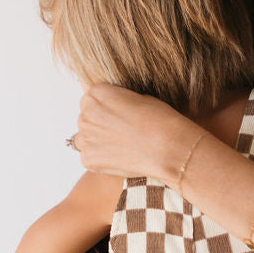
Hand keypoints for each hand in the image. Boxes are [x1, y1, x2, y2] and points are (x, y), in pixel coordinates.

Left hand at [71, 84, 194, 178]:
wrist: (168, 148)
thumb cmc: (159, 121)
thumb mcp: (138, 97)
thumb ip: (117, 101)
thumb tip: (111, 109)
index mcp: (95, 93)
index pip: (92, 100)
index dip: (107, 109)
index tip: (119, 117)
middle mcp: (85, 113)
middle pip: (87, 119)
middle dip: (101, 125)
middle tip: (122, 134)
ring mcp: (85, 137)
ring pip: (85, 139)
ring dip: (99, 142)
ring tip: (121, 146)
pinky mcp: (88, 159)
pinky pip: (90, 158)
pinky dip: (101, 160)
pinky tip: (120, 158)